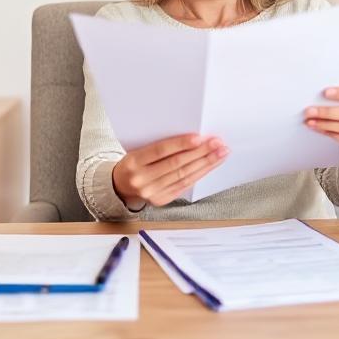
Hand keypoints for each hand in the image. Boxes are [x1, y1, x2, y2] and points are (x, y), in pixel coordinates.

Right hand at [112, 133, 227, 208]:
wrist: (118, 186)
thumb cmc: (132, 163)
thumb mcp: (136, 150)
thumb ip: (158, 146)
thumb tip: (191, 138)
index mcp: (133, 162)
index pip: (160, 151)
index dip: (181, 144)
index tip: (200, 137)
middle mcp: (141, 179)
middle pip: (176, 164)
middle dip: (200, 153)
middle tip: (217, 144)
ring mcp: (151, 193)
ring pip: (183, 176)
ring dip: (205, 164)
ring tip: (220, 153)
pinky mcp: (160, 201)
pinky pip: (184, 186)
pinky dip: (199, 174)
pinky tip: (210, 166)